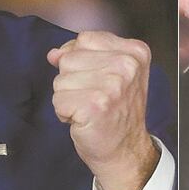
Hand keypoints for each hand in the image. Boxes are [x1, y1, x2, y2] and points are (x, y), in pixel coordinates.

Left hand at [47, 32, 157, 189]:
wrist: (126, 150)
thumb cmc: (117, 113)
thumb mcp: (110, 73)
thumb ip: (82, 55)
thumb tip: (54, 54)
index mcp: (134, 52)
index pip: (84, 39)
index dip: (81, 61)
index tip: (99, 80)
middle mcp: (127, 65)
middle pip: (70, 58)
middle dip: (73, 80)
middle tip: (95, 98)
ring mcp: (113, 85)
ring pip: (60, 79)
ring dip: (68, 98)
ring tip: (90, 109)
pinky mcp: (96, 106)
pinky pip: (58, 100)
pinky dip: (65, 113)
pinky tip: (84, 120)